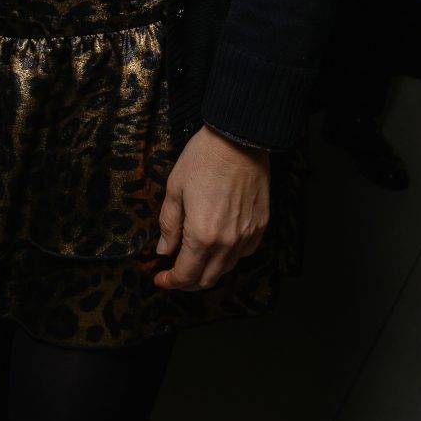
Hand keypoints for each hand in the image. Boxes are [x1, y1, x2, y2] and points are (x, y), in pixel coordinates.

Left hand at [155, 127, 269, 291]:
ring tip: (194, 260)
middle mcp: (227, 242)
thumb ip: (169, 225)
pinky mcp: (261, 226)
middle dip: (187, 282)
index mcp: (202, 236)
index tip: (159, 278)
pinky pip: (244, 253)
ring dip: (208, 271)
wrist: (239, 139)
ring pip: (227, 269)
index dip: (170, 281)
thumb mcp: (175, 189)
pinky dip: (228, 257)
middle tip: (173, 273)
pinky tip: (218, 246)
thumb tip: (164, 250)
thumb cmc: (203, 159)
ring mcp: (247, 235)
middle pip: (207, 279)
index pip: (185, 275)